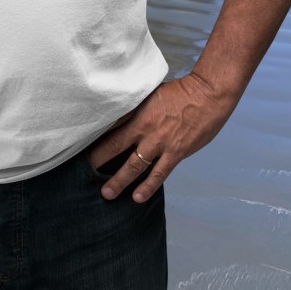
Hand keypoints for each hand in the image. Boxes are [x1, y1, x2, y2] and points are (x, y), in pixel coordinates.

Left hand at [87, 72, 235, 202]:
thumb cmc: (181, 92)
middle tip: (83, 173)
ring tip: (106, 193)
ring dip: (119, 180)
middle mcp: (146, 128)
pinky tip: (137, 198)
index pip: (111, 126)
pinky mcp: (176, 153)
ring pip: (134, 165)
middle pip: (116, 146)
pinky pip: (158, 174)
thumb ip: (138, 107)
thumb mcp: (153, 94)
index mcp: (138, 111)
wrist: (208, 95)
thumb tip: (122, 115)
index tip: (82, 146)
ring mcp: (160, 143)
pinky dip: (147, 187)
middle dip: (98, 160)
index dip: (96, 137)